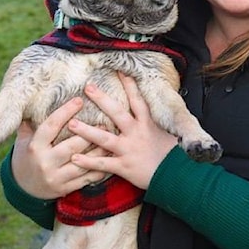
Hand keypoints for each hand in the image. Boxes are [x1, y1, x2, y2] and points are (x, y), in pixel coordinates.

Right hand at [11, 96, 108, 199]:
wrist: (23, 189)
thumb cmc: (26, 157)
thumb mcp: (22, 140)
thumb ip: (29, 122)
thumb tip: (34, 98)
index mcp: (34, 147)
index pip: (51, 126)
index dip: (65, 112)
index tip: (79, 100)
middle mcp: (45, 163)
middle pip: (72, 145)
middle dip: (89, 133)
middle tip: (104, 122)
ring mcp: (56, 178)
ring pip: (83, 163)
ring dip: (99, 151)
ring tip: (112, 139)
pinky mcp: (66, 189)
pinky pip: (87, 178)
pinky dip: (100, 168)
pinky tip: (110, 158)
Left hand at [69, 73, 178, 189]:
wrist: (177, 176)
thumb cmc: (174, 156)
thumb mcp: (168, 135)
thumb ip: (157, 126)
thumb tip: (155, 116)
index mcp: (147, 124)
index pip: (137, 100)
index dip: (129, 85)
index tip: (119, 71)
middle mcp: (136, 134)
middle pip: (117, 113)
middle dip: (102, 100)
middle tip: (88, 88)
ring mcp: (128, 150)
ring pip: (104, 138)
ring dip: (86, 131)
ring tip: (71, 124)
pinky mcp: (124, 166)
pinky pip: (102, 163)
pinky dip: (88, 162)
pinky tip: (74, 158)